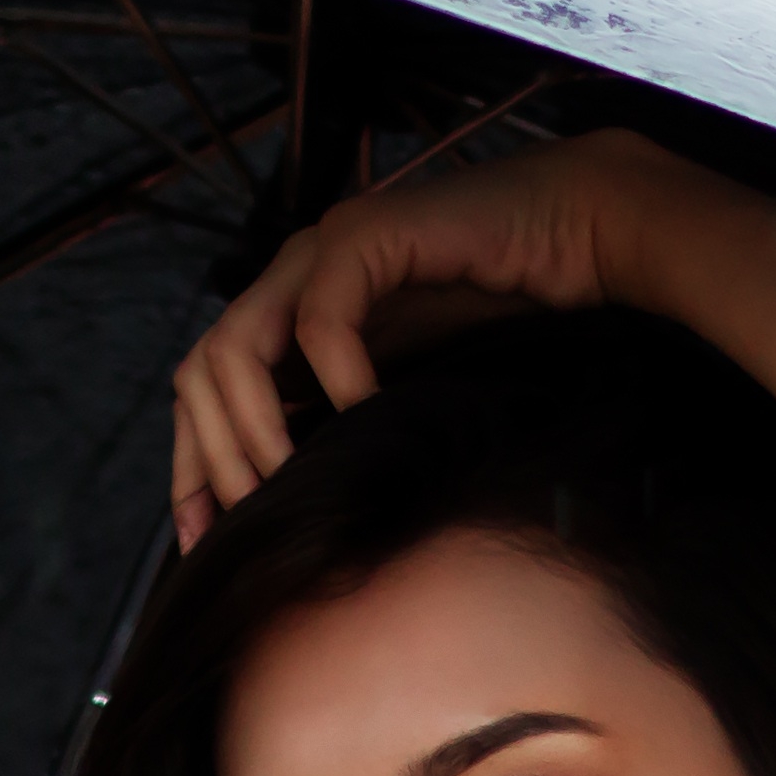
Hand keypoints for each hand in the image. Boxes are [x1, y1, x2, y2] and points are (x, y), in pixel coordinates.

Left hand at [169, 127, 775, 544]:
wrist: (584, 237)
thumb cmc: (511, 317)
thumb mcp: (411, 397)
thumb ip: (353, 438)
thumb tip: (312, 521)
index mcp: (291, 314)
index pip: (203, 391)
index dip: (192, 465)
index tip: (205, 541)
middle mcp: (293, 277)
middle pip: (198, 372)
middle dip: (212, 457)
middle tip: (250, 522)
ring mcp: (323, 250)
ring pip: (235, 346)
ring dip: (255, 427)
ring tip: (290, 484)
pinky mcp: (369, 233)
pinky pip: (321, 318)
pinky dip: (333, 378)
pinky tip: (367, 418)